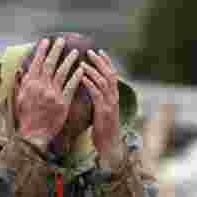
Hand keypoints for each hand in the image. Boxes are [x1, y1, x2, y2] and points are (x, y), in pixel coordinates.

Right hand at [15, 38, 85, 150]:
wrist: (33, 135)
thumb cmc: (25, 117)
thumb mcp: (18, 99)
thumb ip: (20, 83)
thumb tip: (20, 69)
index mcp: (29, 85)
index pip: (36, 63)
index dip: (42, 51)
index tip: (46, 41)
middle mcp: (41, 87)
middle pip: (50, 64)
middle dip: (56, 51)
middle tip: (62, 40)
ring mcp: (53, 94)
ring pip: (62, 73)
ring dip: (69, 60)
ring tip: (75, 52)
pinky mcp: (63, 103)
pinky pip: (71, 87)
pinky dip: (76, 77)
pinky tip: (81, 69)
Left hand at [82, 49, 124, 168]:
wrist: (109, 146)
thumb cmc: (103, 130)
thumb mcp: (102, 112)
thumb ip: (99, 100)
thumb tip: (91, 90)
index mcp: (114, 96)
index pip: (112, 74)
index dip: (106, 62)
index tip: (98, 51)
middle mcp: (114, 97)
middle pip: (109, 74)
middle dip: (100, 61)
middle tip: (90, 51)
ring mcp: (110, 104)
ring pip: (104, 81)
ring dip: (93, 70)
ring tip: (82, 62)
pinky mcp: (104, 111)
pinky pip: (97, 93)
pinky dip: (89, 83)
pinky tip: (81, 77)